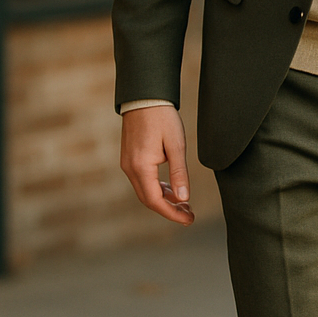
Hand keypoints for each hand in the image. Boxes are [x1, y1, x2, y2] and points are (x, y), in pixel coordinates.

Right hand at [120, 105, 194, 224]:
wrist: (145, 96)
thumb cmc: (162, 118)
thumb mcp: (176, 145)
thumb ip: (179, 173)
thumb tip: (183, 199)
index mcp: (141, 167)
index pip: (155, 201)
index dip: (172, 213)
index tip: (189, 219)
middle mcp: (130, 168)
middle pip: (148, 199)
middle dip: (169, 209)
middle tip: (189, 214)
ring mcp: (127, 163)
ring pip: (144, 190)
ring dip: (163, 199)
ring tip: (184, 203)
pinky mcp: (129, 158)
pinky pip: (142, 180)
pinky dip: (157, 188)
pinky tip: (171, 188)